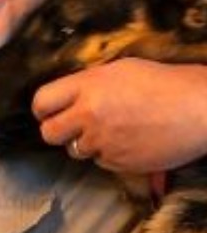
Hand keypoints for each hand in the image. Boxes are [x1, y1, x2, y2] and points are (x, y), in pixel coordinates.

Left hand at [33, 60, 206, 171]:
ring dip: (86, 143)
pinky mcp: (117, 162)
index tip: (49, 112)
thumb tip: (67, 97)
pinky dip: (109, 155)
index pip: (41, 101)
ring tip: (112, 130)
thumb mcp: (122, 70)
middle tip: (73, 126)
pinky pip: (99, 162)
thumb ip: (89, 84)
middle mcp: (89, 114)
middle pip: (48, 133)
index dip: (43, 109)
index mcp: (88, 86)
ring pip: (74, 150)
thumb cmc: (168, 82)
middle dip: (57, 130)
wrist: (203, 108)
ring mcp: (103, 141)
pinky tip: (130, 141)